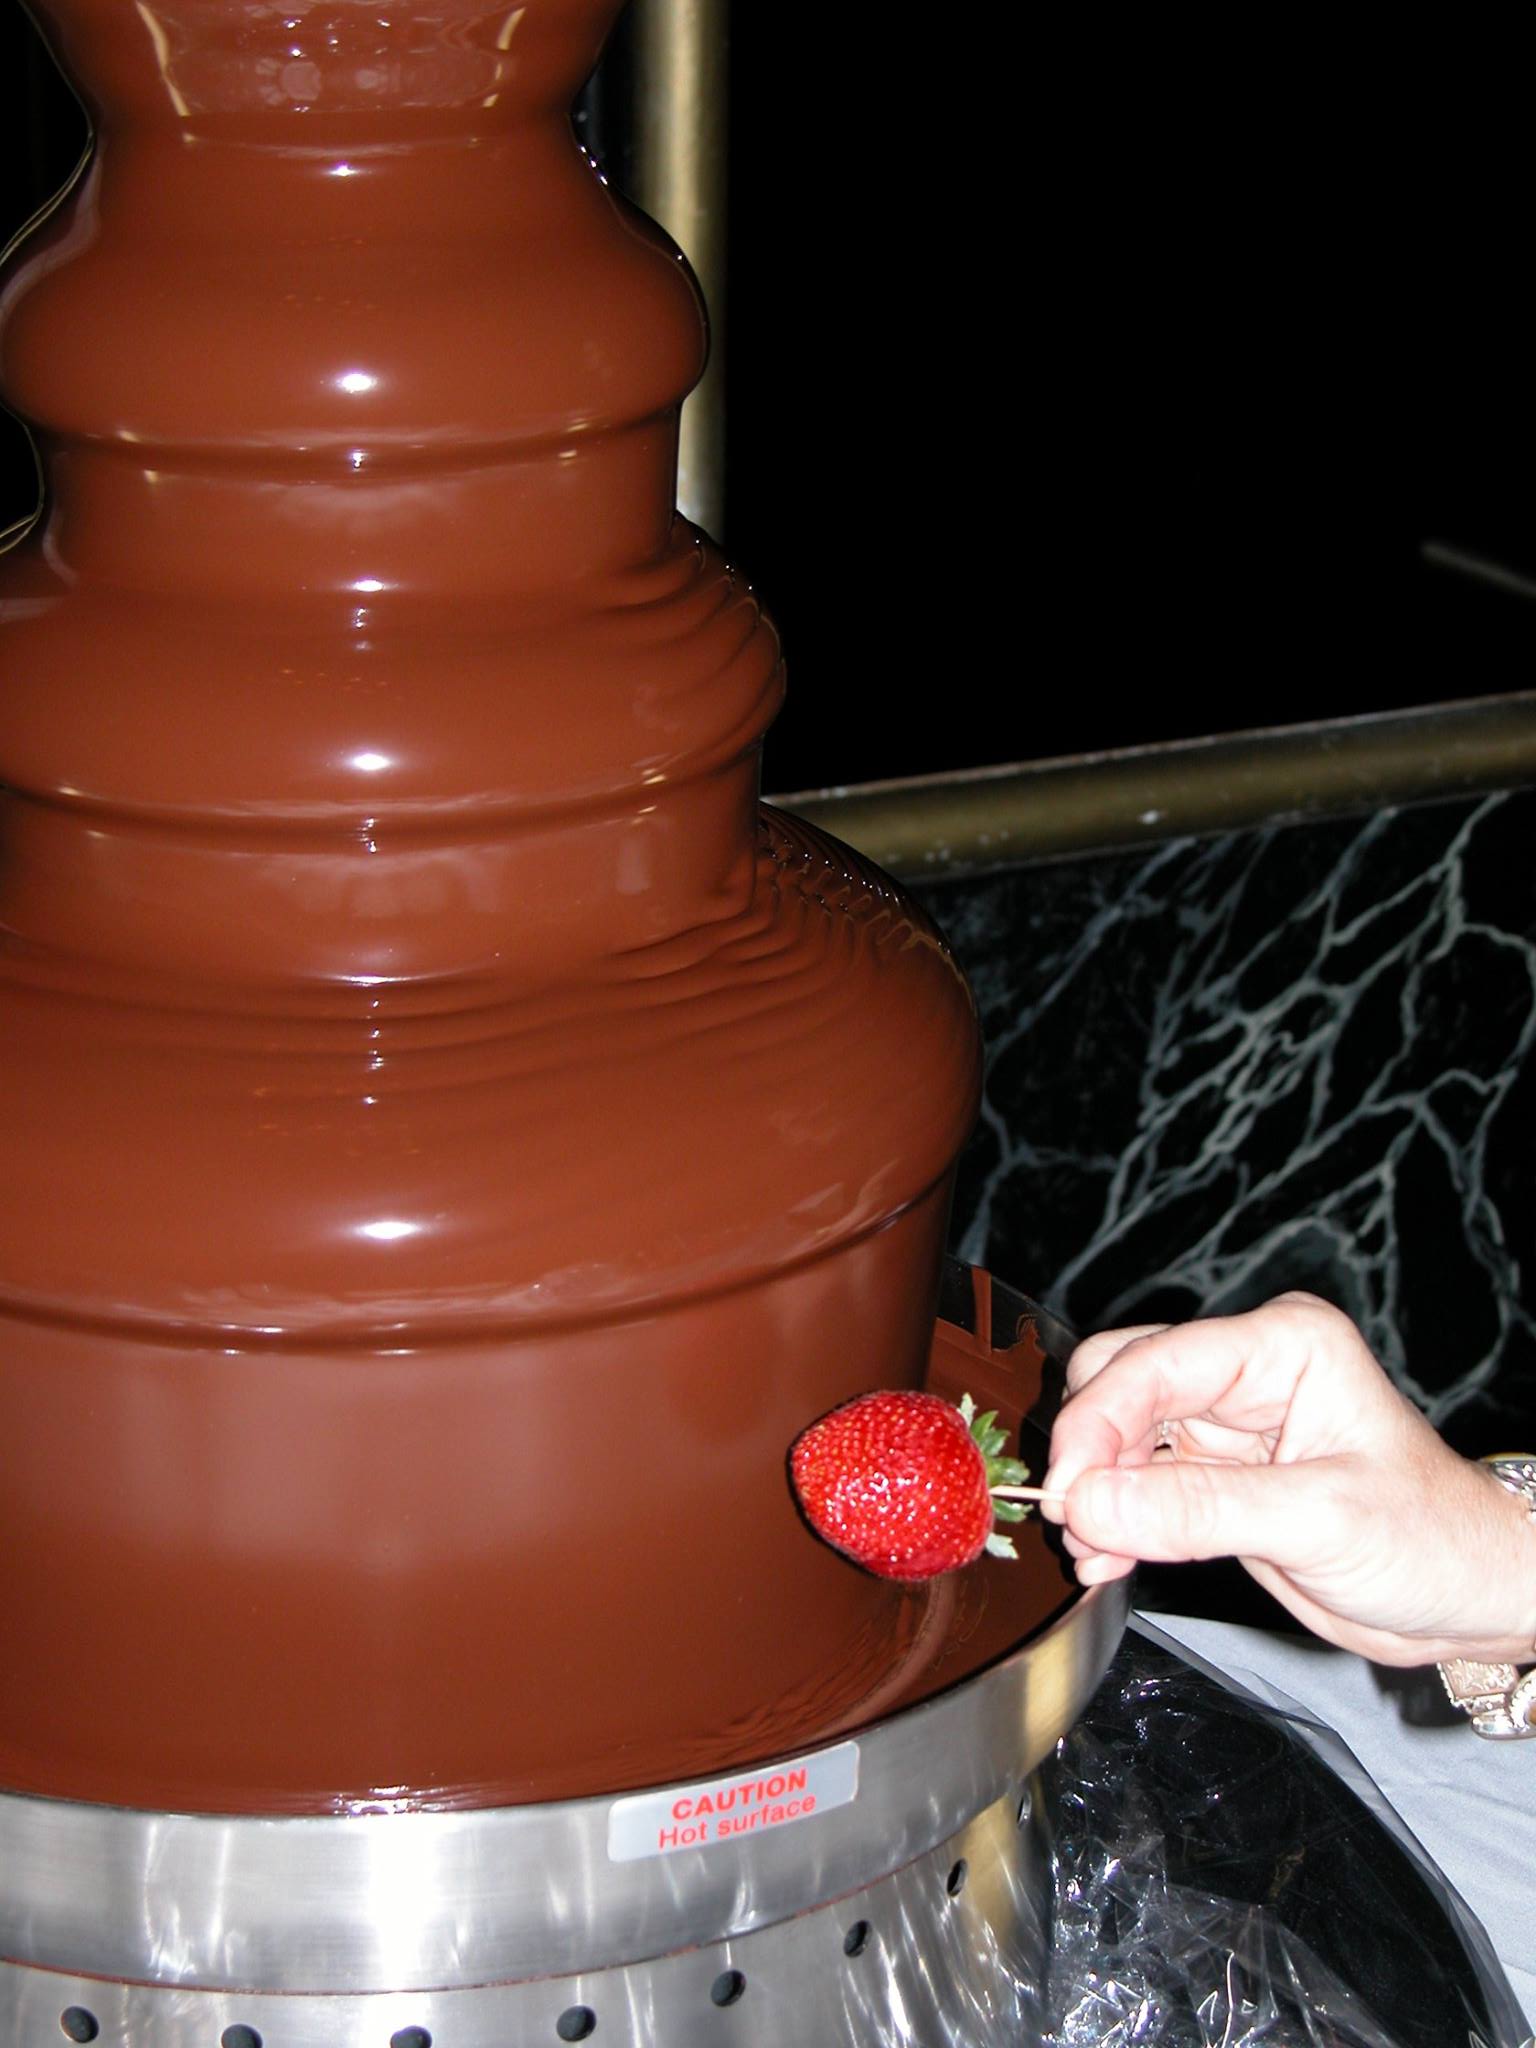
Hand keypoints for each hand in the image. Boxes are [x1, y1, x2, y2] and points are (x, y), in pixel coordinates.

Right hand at [1040, 1291, 1535, 1666]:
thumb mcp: (1317, 1522)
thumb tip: (1089, 1503)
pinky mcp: (1213, 1476)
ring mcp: (1225, 1424)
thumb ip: (1197, 1512)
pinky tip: (1110, 1559)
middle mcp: (1244, 1371)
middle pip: (1120, 1381)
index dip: (1097, 1422)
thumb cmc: (1431, 1540)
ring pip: (1117, 1434)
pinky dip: (1113, 1519)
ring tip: (1094, 1552)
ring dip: (1096, 1492)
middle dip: (1089, 1451)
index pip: (1154, 1363)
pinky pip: (1135, 1483)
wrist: (1469, 1598)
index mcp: (1281, 1345)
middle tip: (1077, 1519)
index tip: (1069, 1488)